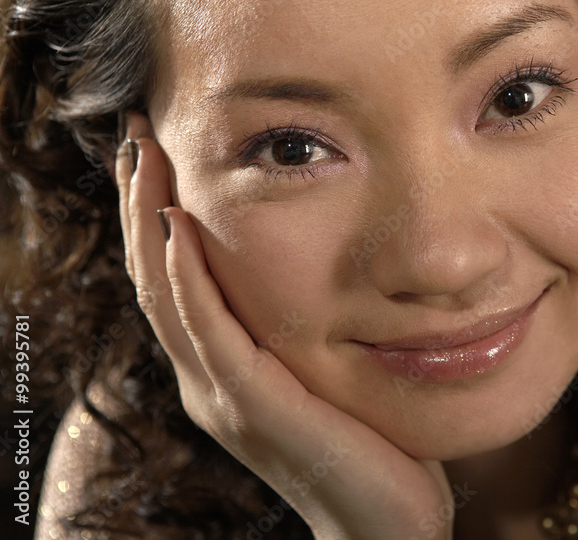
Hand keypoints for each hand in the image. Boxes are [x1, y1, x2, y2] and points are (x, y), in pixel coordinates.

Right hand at [116, 112, 452, 538]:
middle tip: (136, 132)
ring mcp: (224, 397)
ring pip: (167, 297)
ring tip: (145, 157)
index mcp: (224, 371)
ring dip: (150, 222)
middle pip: (155, 279)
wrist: (384, 524)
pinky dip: (187, 278)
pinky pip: (210, 332)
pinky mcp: (253, 407)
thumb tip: (330, 267)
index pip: (174, 281)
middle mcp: (210, 381)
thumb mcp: (328, 370)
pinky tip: (178, 227)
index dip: (155, 214)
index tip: (157, 149)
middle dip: (140, 202)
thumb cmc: (369, 443)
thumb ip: (307, 327)